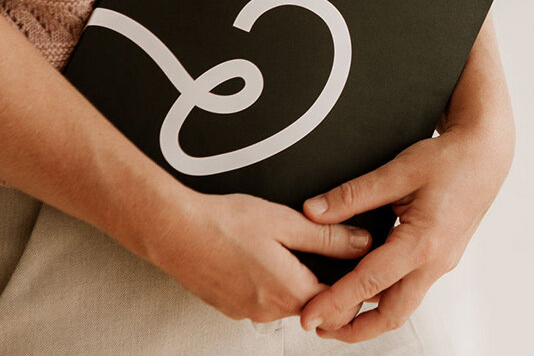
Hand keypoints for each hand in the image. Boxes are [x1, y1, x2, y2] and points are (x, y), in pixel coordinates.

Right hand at [148, 190, 374, 322]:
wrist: (173, 230)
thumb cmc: (223, 223)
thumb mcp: (285, 222)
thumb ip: (327, 237)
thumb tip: (360, 243)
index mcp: (289, 290)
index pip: (337, 305)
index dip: (350, 285)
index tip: (352, 266)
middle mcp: (269, 310)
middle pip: (312, 305)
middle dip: (321, 281)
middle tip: (320, 249)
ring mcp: (247, 312)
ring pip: (285, 302)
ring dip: (293, 279)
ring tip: (283, 246)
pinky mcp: (230, 306)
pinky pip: (261, 299)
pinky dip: (267, 281)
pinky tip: (257, 255)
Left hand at [297, 9, 513, 342]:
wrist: (487, 155)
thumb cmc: (450, 159)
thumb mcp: (398, 172)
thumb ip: (353, 195)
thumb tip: (313, 211)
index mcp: (423, 243)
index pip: (370, 283)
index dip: (336, 302)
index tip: (310, 316)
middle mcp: (434, 262)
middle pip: (391, 314)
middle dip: (353, 328)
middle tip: (318, 326)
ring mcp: (440, 263)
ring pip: (402, 304)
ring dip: (368, 314)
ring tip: (335, 311)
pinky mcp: (440, 258)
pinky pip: (410, 287)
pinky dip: (384, 296)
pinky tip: (364, 287)